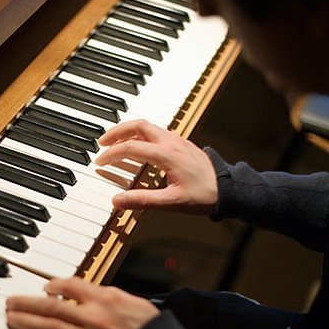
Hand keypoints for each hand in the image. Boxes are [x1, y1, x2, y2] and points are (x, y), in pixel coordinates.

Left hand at [6, 276, 159, 328]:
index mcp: (105, 299)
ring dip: (25, 323)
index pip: (72, 286)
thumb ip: (109, 295)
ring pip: (49, 328)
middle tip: (11, 301)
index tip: (45, 286)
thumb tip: (90, 292)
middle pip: (52, 307)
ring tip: (9, 319)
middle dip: (27, 303)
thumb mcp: (134, 302)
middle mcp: (92, 317)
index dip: (54, 285)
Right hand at [96, 119, 217, 214]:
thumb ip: (142, 201)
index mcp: (166, 154)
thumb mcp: (171, 202)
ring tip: (115, 142)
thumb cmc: (204, 196)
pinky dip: (142, 134)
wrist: (229, 189)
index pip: (131, 147)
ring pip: (148, 126)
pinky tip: (139, 145)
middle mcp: (171, 142)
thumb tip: (117, 201)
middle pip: (138, 126)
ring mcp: (178, 141)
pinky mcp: (182, 144)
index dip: (112, 154)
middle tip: (102, 141)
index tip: (100, 161)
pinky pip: (157, 132)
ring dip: (129, 131)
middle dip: (117, 132)